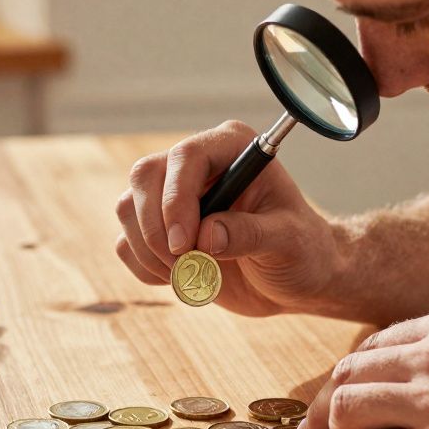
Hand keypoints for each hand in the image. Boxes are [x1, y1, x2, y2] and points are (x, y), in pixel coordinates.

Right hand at [114, 120, 339, 316]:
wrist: (295, 279)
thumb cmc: (303, 250)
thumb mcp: (289, 241)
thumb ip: (250, 234)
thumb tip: (206, 236)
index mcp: (233, 149)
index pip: (185, 157)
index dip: (176, 199)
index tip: (185, 244)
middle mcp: (197, 165)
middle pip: (144, 178)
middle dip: (157, 229)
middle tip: (186, 265)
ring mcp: (172, 196)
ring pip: (128, 209)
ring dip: (151, 252)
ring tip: (193, 274)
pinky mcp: (158, 228)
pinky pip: (126, 243)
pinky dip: (146, 268)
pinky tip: (183, 279)